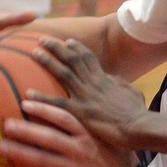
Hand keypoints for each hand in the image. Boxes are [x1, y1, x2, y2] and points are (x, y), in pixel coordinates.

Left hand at [0, 100, 134, 166]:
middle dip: (26, 130)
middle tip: (6, 123)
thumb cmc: (118, 156)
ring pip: (42, 160)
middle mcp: (79, 149)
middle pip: (48, 137)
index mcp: (88, 134)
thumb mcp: (108, 135)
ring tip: (0, 147)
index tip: (26, 101)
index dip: (44, 109)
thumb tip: (83, 103)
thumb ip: (93, 122)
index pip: (64, 118)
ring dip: (19, 153)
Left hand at [31, 37, 149, 150]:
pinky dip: (41, 99)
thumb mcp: (132, 91)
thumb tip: (110, 77)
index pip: (89, 57)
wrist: (138, 127)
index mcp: (105, 79)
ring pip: (63, 73)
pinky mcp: (80, 112)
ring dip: (48, 61)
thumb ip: (118, 83)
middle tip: (42, 39)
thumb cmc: (137, 112)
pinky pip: (56, 103)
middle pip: (73, 59)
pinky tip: (28, 94)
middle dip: (57, 47)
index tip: (66, 40)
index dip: (76, 48)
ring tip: (34, 53)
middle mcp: (93, 83)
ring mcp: (86, 96)